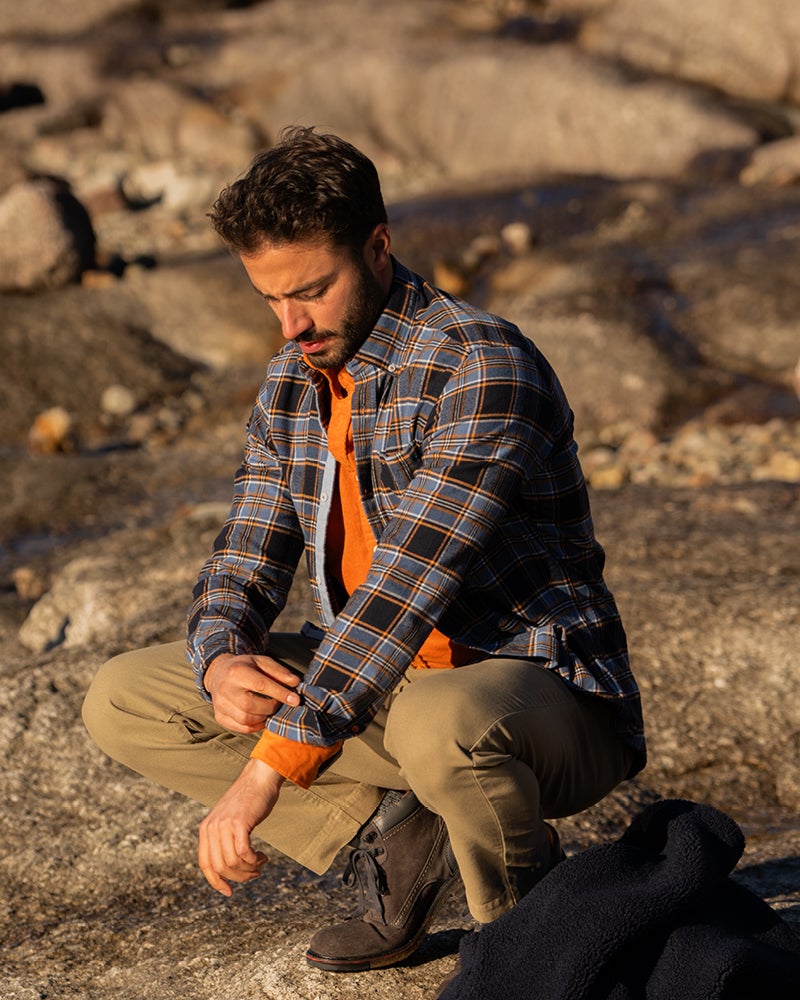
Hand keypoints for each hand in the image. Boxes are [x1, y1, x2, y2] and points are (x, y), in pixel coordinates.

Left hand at [198, 758, 284, 895]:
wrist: (259, 778)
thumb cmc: (248, 801)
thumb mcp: (228, 820)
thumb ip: (223, 838)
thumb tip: (227, 868)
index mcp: (206, 828)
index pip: (205, 864)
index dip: (215, 882)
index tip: (228, 893)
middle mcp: (211, 827)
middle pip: (220, 867)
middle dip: (239, 877)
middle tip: (254, 874)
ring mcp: (224, 824)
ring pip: (232, 863)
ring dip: (249, 869)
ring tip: (260, 863)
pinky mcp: (239, 822)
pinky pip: (243, 853)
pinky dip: (254, 860)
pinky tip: (262, 856)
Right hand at [204, 652, 300, 733]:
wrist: (219, 672)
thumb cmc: (245, 667)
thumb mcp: (262, 662)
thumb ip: (279, 672)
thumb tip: (295, 682)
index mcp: (237, 671)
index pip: (260, 685)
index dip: (280, 694)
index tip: (296, 700)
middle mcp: (225, 688)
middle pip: (250, 705)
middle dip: (270, 707)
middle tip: (278, 703)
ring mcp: (219, 704)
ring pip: (245, 719)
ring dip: (263, 718)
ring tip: (269, 709)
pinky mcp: (219, 716)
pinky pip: (240, 728)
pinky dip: (255, 726)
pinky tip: (261, 717)